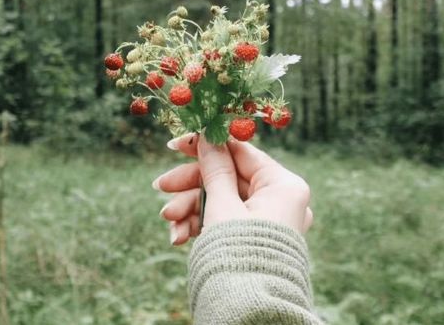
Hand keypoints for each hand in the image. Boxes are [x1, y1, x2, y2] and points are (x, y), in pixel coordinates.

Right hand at [152, 134, 312, 244]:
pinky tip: (178, 237)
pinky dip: (200, 225)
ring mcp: (265, 218)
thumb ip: (214, 169)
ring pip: (221, 199)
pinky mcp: (252, 235)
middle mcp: (278, 199)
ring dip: (190, 209)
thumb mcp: (223, 206)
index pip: (241, 152)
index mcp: (283, 185)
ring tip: (168, 222)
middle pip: (227, 177)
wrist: (249, 312)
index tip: (177, 143)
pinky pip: (224, 219)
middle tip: (160, 185)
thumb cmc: (240, 254)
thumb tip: (208, 136)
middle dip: (191, 185)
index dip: (207, 145)